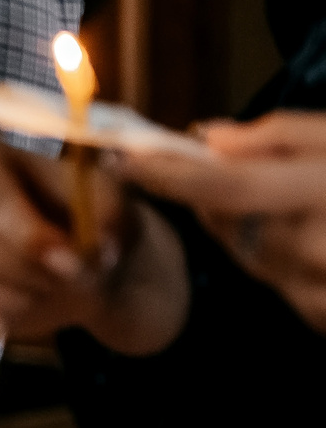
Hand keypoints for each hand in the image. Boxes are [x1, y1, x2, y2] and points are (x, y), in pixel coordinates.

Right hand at [0, 138, 187, 355]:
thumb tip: (80, 259)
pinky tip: (9, 323)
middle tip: (68, 279)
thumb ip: (105, 218)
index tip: (70, 260)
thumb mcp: (112, 201)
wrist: (89, 261)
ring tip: (48, 293)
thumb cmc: (92, 218)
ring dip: (13, 301)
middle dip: (24, 272)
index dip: (25, 233)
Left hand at [122, 112, 325, 331]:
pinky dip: (283, 260)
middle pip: (228, 226)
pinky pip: (280, 283)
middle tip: (243, 173)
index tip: (122, 158)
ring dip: (251, 230)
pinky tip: (317, 242)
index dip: (169, 173)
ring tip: (300, 208)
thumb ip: (275, 136)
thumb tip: (204, 138)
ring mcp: (324, 291)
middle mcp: (322, 247)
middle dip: (216, 198)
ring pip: (249, 256)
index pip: (227, 185)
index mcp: (324, 191)